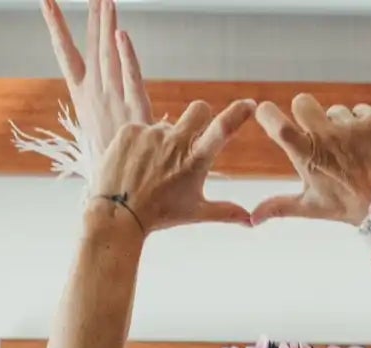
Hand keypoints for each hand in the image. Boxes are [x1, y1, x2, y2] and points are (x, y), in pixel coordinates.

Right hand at [41, 0, 149, 166]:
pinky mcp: (134, 112)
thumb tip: (104, 102)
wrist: (119, 193)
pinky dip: (125, 57)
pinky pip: (130, 79)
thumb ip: (103, 111)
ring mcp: (113, 102)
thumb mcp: (99, 131)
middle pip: (92, 46)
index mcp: (82, 96)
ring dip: (106, 25)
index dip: (56, 26)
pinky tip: (121, 35)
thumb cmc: (109, 163)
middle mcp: (94, 94)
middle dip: (93, 15)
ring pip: (108, 55)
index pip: (65, 53)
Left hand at [91, 103, 257, 233]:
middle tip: (189, 137)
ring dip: (164, 141)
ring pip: (166, 125)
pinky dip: (141, 143)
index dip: (237, 114)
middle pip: (198, 109)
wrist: (118, 214)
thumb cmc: (160, 214)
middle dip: (199, 116)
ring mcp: (150, 133)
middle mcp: (174, 143)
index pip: (222, 131)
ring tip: (151, 167)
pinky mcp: (129, 128)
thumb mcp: (196, 212)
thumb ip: (226, 212)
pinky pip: (142, 128)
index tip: (249, 104)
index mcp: (194, 162)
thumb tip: (251, 220)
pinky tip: (135, 163)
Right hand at [253, 98, 370, 227]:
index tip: (268, 116)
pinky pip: (359, 111)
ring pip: (334, 111)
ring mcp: (351, 128)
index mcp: (306, 155)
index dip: (268, 114)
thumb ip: (279, 206)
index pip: (274, 120)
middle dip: (307, 114)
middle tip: (320, 136)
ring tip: (352, 155)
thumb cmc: (347, 207)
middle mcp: (326, 137)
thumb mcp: (312, 206)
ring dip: (340, 127)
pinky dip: (362, 126)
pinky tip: (368, 149)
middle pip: (302, 101)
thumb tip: (251, 219)